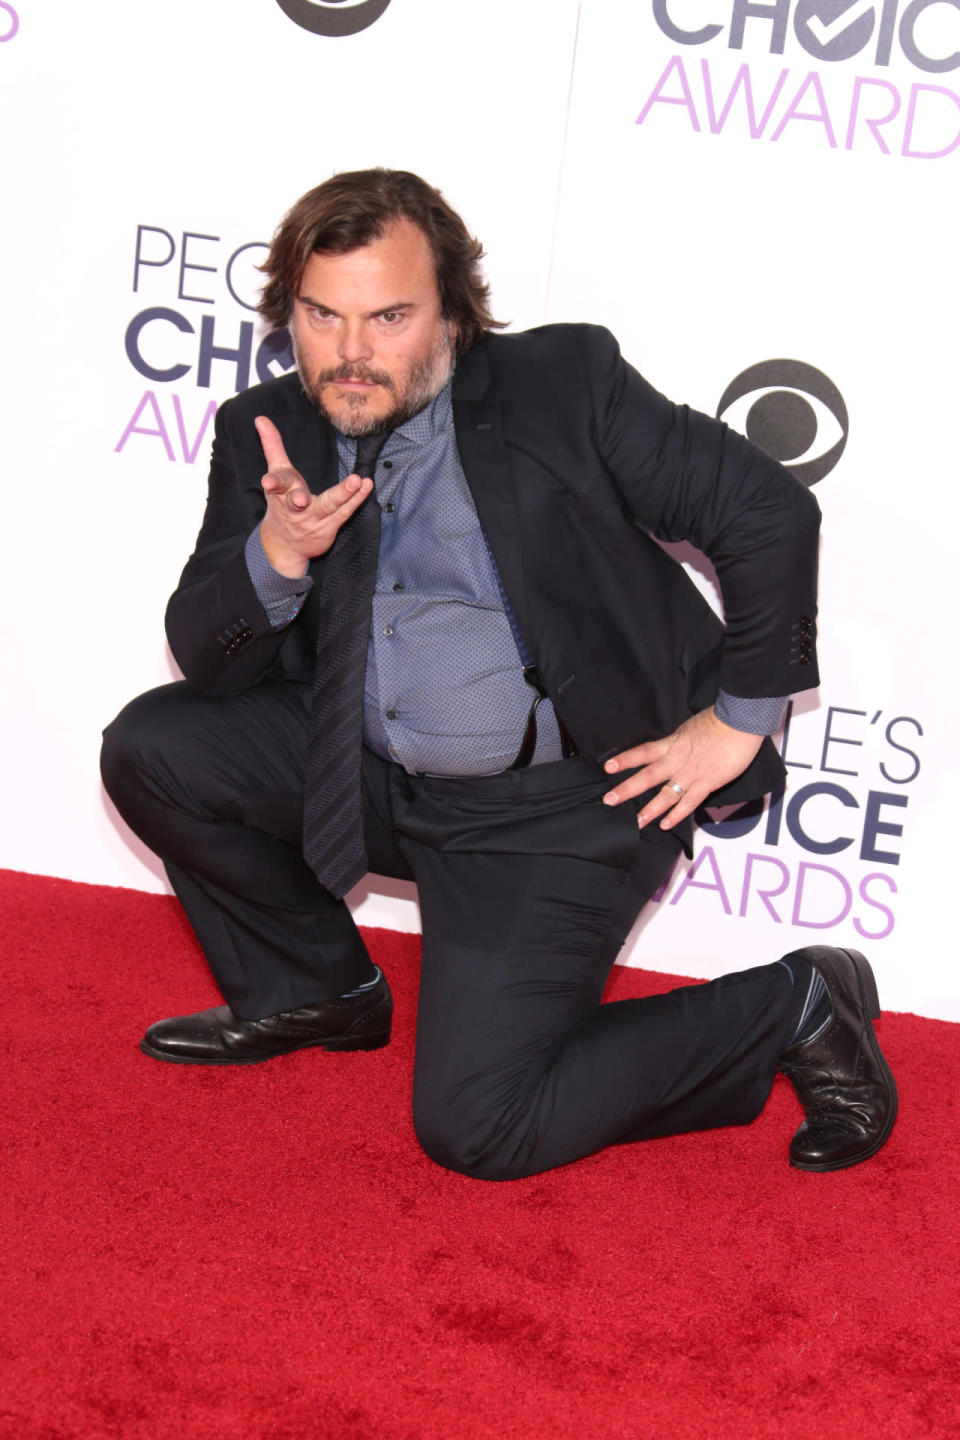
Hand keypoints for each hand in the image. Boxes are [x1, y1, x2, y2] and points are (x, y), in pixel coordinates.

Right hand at [255, 414, 373, 577]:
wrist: (286, 544)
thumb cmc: (283, 500)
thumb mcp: (276, 472)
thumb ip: (272, 445)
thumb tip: (260, 418)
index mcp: (279, 493)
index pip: (276, 485)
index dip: (272, 483)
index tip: (268, 482)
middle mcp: (294, 508)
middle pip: (296, 501)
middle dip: (297, 499)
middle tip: (300, 498)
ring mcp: (312, 520)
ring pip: (328, 506)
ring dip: (343, 494)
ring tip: (356, 480)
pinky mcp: (328, 527)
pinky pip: (344, 512)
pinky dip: (356, 499)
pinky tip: (366, 485)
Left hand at [602, 707, 763, 830]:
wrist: (739, 723)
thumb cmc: (719, 720)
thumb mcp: (690, 727)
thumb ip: (679, 740)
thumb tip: (672, 744)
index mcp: (672, 743)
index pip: (642, 752)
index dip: (625, 759)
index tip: (607, 767)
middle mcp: (677, 760)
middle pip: (647, 777)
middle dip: (627, 790)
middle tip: (609, 800)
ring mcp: (691, 774)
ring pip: (665, 795)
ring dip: (650, 810)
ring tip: (636, 822)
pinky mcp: (707, 783)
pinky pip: (689, 803)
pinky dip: (677, 815)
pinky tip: (665, 824)